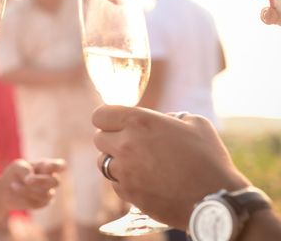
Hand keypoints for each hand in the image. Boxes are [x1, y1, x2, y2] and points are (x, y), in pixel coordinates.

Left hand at [0, 158, 64, 210]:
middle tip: (27, 180)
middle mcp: (51, 179)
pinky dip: (23, 197)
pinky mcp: (43, 203)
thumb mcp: (17, 166)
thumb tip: (30, 180)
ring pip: (45, 194)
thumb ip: (25, 169)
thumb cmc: (16, 173)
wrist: (7, 189)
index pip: (59, 165)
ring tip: (14, 185)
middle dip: (41, 181)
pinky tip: (17, 192)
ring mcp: (49, 192)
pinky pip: (36, 203)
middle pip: (55, 181)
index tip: (52, 167)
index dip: (58, 166)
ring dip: (27, 190)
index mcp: (46, 166)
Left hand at [92, 105, 249, 228]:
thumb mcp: (195, 123)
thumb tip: (162, 120)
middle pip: (99, 139)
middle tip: (129, 144)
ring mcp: (124, 171)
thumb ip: (171, 116)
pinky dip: (124, 182)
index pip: (100, 115)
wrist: (215, 200)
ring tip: (135, 163)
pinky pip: (115, 184)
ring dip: (115, 161)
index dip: (108, 119)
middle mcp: (125, 144)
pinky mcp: (128, 193)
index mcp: (139, 122)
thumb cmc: (209, 159)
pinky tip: (144, 181)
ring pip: (103, 162)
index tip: (116, 124)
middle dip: (112, 139)